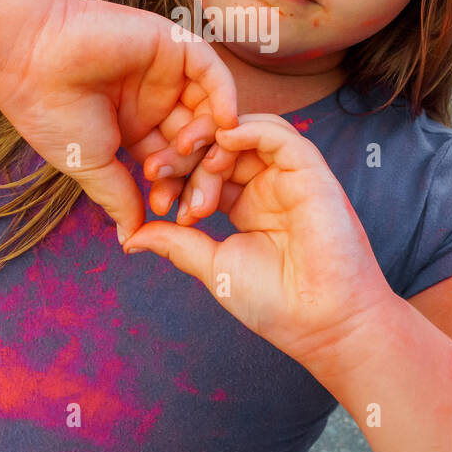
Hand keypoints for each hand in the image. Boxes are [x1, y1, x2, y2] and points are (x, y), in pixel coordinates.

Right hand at [0, 0, 237, 244]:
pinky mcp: (171, 44)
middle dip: (201, 175)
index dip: (178, 190)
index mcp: (135, 128)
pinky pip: (211, 71)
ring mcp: (166, 73)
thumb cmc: (51, 112)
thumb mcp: (92, 164)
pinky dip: (224, 95)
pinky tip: (224, 123)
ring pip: (208, 110)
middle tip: (196, 203)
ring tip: (199, 159)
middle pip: (196, 141)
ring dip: (211, 140)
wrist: (28, 58)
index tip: (175, 216)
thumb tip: (133, 238)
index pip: (173, 163)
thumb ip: (120, 197)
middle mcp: (155, 100)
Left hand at [120, 113, 396, 367]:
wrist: (321, 324)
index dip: (176, 175)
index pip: (204, 170)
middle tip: (156, 167)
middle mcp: (268, 184)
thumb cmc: (274, 303)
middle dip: (185, 151)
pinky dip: (248, 128)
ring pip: (247, 131)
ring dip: (211, 135)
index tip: (152, 193)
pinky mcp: (311, 173)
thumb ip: (176, 243)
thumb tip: (130, 238)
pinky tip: (221, 138)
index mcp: (246, 204)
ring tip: (185, 151)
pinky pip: (279, 135)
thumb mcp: (212, 266)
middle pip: (221, 145)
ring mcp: (290, 176)